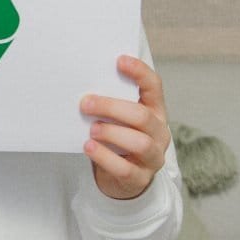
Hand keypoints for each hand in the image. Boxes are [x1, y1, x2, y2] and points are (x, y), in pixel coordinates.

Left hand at [80, 55, 171, 199]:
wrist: (123, 178)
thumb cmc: (117, 138)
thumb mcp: (117, 118)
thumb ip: (109, 102)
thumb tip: (81, 84)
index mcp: (154, 111)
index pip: (154, 87)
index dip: (139, 72)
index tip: (119, 60)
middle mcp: (158, 133)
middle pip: (142, 115)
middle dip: (112, 107)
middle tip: (86, 104)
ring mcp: (152, 157)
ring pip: (139, 143)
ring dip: (112, 133)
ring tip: (91, 130)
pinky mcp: (140, 178)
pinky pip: (125, 168)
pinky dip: (104, 157)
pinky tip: (89, 147)